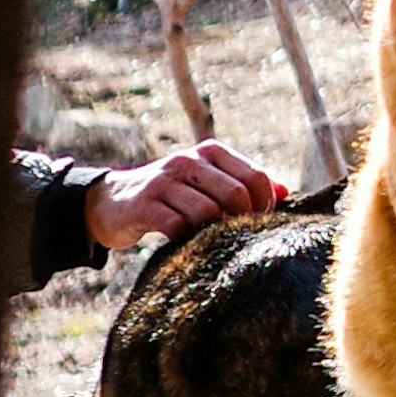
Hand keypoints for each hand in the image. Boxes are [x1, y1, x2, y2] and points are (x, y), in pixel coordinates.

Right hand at [91, 141, 288, 253]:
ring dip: (214, 233)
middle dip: (242, 222)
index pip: (255, 176)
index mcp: (210, 152)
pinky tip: (185, 245)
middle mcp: (188, 160)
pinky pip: (178, 227)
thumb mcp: (205, 182)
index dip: (264, 206)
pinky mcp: (144, 204)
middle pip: (236, 194)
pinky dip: (188, 241)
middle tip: (234, 238)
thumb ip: (242, 184)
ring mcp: (164, 180)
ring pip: (208, 211)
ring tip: (208, 242)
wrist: (110, 202)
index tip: (256, 225)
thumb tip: (285, 192)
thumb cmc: (169, 196)